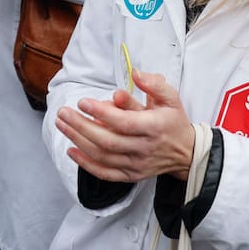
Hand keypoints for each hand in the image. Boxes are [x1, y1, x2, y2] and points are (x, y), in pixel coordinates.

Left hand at [54, 70, 195, 182]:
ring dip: (78, 140)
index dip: (101, 113)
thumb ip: (153, 84)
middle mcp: (144, 148)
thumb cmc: (173, 121)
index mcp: (153, 127)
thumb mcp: (170, 97)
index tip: (83, 101)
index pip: (124, 122)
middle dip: (81, 126)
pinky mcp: (131, 175)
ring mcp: (136, 164)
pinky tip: (71, 150)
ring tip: (62, 125)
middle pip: (107, 141)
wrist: (187, 153)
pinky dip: (86, 164)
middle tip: (63, 112)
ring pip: (102, 156)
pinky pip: (105, 173)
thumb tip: (135, 74)